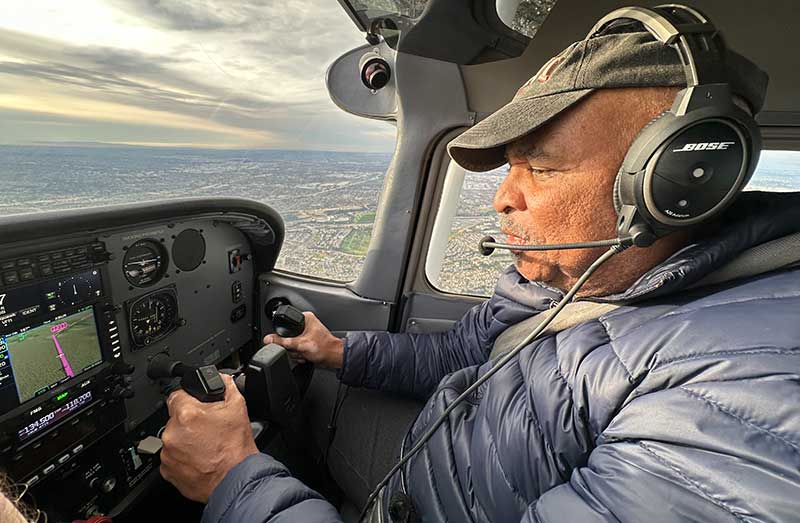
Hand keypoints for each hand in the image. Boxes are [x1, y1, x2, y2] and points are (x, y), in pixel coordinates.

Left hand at [159, 374, 258, 502]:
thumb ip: (227, 386)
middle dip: (189, 421)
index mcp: (187, 414)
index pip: (177, 395)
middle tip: (207, 429)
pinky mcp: (167, 470)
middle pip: (175, 418)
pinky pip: (171, 457)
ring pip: (173, 438)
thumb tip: (222, 379)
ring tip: (204, 445)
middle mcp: (172, 433)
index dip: (189, 398)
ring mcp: (168, 453)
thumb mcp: (238, 407)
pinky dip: (182, 457)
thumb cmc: (236, 448)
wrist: (235, 479)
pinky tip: (199, 458)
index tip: (197, 406)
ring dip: (185, 439)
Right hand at [263, 311, 343, 368]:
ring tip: (304, 352)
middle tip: (300, 349)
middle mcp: (306, 323)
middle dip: (292, 346)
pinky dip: (299, 353)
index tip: (290, 342)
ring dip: (296, 351)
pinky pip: (296, 348)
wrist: (334, 358)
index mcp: (305, 318)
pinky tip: (305, 355)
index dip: (285, 335)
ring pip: (291, 344)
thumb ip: (283, 342)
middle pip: (287, 336)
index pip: (286, 323)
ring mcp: (306, 333)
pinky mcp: (307, 342)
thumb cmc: (325, 348)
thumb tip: (269, 339)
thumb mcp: (300, 344)